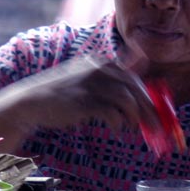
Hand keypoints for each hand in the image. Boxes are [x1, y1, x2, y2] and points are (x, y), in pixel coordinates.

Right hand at [2, 55, 162, 136]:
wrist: (32, 101)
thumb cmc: (62, 94)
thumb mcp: (85, 81)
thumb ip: (108, 82)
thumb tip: (135, 93)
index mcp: (100, 62)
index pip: (133, 77)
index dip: (148, 96)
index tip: (157, 112)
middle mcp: (97, 69)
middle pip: (134, 87)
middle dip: (149, 109)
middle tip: (157, 127)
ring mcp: (90, 84)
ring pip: (127, 99)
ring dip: (135, 117)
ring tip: (133, 128)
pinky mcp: (84, 101)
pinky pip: (111, 112)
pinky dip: (118, 122)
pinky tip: (115, 127)